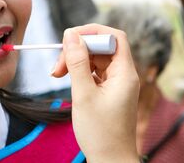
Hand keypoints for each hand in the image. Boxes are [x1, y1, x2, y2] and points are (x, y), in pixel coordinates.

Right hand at [52, 24, 139, 161]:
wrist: (111, 161)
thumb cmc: (101, 133)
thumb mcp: (83, 95)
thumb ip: (77, 63)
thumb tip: (71, 35)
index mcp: (125, 73)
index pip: (114, 37)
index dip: (93, 32)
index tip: (70, 39)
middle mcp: (124, 75)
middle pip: (102, 47)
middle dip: (78, 50)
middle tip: (58, 65)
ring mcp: (117, 83)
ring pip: (96, 59)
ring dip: (76, 61)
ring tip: (57, 73)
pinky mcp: (109, 91)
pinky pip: (94, 71)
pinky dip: (79, 72)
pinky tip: (67, 79)